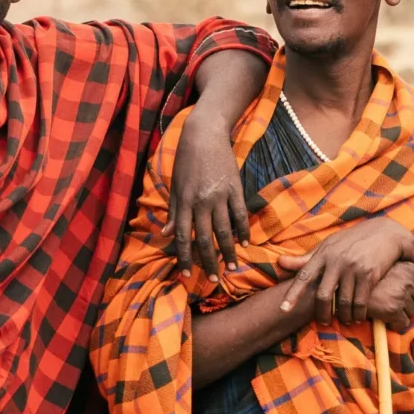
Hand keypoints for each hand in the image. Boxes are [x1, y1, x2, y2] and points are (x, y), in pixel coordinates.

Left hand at [166, 104, 251, 280]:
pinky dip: (243, 230)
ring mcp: (220, 195)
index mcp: (184, 202)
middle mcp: (201, 202)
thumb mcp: (175, 186)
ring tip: (232, 267)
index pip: (183, 237)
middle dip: (209, 261)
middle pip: (205, 238)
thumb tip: (167, 234)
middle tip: (214, 279)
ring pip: (225, 230)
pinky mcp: (235, 188)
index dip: (184, 258)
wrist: (204, 134)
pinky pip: (240, 214)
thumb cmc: (186, 160)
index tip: (186, 275)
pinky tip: (245, 243)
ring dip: (228, 251)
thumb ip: (174, 211)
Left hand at [276, 217, 413, 323]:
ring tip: (346, 320)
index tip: (284, 309)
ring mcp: (353, 268)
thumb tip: (280, 262)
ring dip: (344, 316)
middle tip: (324, 322)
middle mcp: (336, 260)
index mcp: (323, 253)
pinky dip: (359, 313)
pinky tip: (359, 316)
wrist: (386, 233)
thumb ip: (306, 258)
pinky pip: (360, 302)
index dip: (293, 294)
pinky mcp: (369, 274)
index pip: (304, 275)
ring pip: (343, 302)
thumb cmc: (353, 240)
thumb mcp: (329, 245)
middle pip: (323, 295)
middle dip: (322, 314)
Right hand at [366, 261, 413, 330]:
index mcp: (408, 267)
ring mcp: (400, 293)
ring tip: (386, 304)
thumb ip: (405, 275)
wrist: (347, 287)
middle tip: (397, 300)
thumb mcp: (388, 270)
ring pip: (413, 313)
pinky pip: (402, 324)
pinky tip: (382, 315)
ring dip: (401, 313)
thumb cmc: (369, 281)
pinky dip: (394, 324)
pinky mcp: (392, 308)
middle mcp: (407, 278)